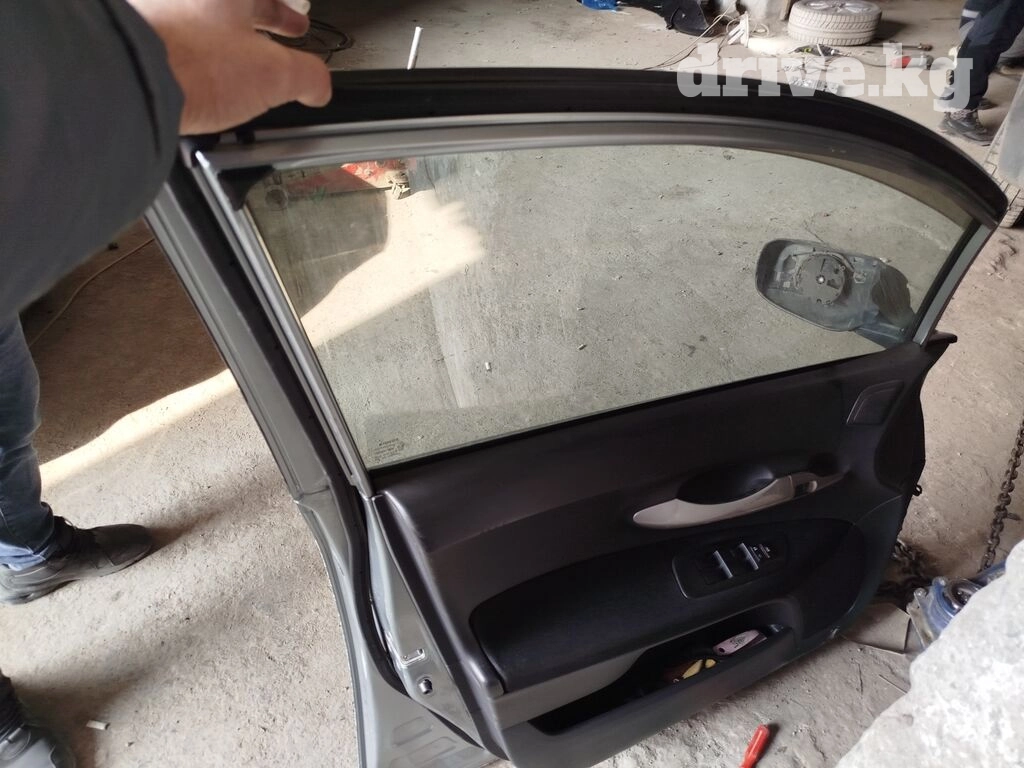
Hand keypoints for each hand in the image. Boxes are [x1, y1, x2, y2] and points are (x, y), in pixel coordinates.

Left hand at [127, 0, 331, 134]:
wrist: (127, 81)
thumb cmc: (191, 65)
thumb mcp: (275, 75)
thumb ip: (307, 76)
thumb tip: (319, 85)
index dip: (287, 12)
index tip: (298, 23)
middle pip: (236, 2)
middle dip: (266, 16)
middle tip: (285, 30)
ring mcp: (160, 11)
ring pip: (205, 18)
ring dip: (231, 38)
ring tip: (245, 63)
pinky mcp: (139, 36)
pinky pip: (178, 38)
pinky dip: (199, 54)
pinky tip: (208, 79)